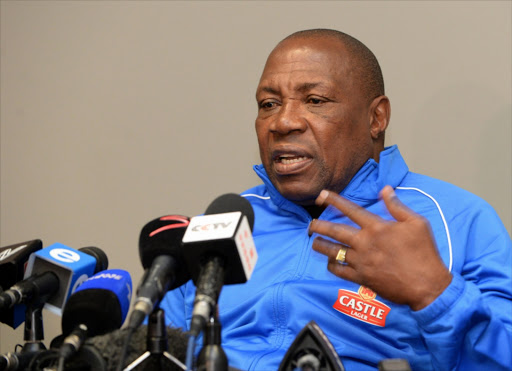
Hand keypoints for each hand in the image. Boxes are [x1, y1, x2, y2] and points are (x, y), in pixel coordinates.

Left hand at [309, 185, 451, 310]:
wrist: (427, 286)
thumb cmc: (424, 253)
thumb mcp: (417, 223)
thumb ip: (397, 206)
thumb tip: (385, 189)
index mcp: (377, 227)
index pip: (350, 209)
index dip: (333, 200)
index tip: (321, 195)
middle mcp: (364, 243)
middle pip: (334, 231)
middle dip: (318, 226)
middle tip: (310, 224)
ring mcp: (361, 262)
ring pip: (332, 251)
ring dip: (320, 245)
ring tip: (314, 241)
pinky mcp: (361, 278)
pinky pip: (338, 270)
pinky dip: (331, 265)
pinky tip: (329, 262)